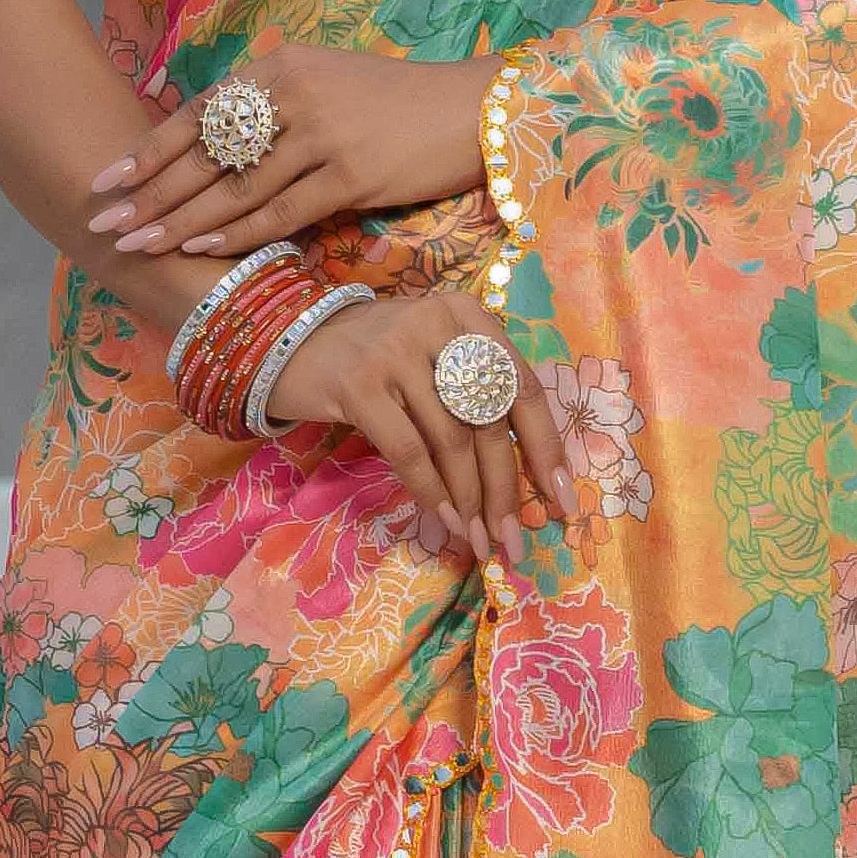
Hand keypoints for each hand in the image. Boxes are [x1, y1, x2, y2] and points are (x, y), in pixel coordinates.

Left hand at [90, 42, 492, 258]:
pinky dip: (236, 234)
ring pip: (234, 188)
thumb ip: (272, 106)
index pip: (200, 114)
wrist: (469, 111)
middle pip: (206, 152)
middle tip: (106, 220)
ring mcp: (321, 133)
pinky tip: (201, 249)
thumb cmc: (394, 104)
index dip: (150, 151)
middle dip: (150, 192)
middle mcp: (293, 94)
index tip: (108, 180)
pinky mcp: (350, 172)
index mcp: (280, 68)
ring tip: (138, 244)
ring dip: (181, 221)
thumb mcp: (326, 83)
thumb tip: (215, 145)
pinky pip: (279, 212)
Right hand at [267, 288, 570, 566]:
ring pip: (452, 441)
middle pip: (490, 421)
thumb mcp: (435, 356)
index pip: (523, 388)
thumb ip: (478, 393)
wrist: (292, 340)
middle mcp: (439, 325)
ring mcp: (397, 352)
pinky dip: (431, 492)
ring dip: (470, 501)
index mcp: (469, 317)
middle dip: (506, 490)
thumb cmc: (378, 359)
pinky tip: (444, 520)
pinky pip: (409, 452)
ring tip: (477, 540)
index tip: (564, 501)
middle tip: (515, 540)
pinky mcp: (360, 385)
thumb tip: (526, 477)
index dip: (547, 448)